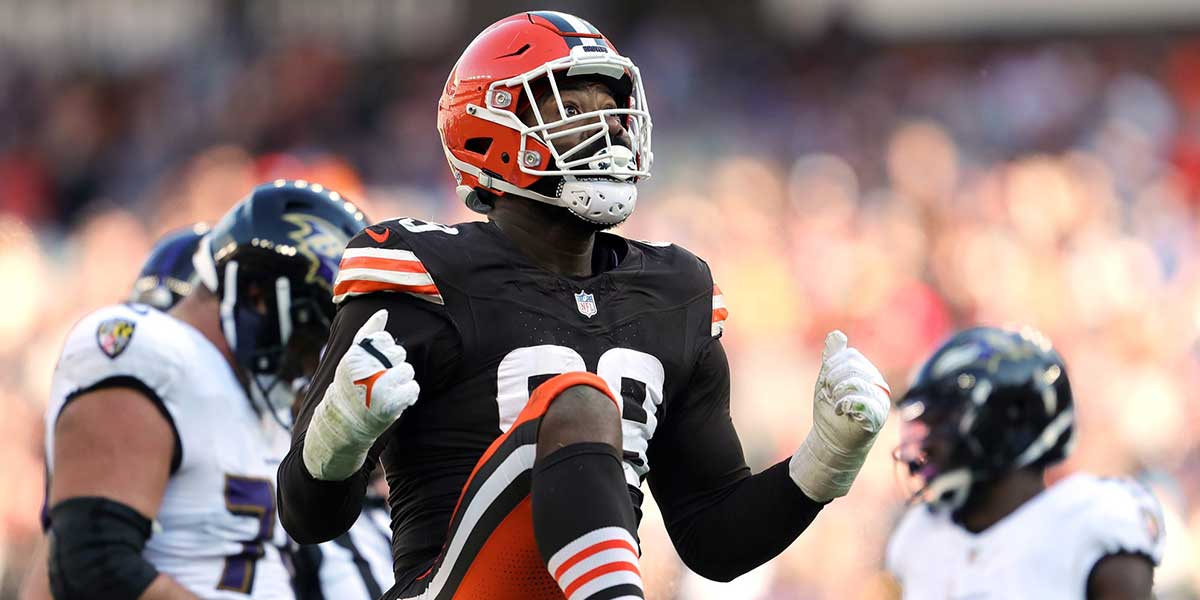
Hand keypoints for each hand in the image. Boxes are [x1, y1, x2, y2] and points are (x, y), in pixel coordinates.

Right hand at [303, 309, 418, 480]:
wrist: (345, 422)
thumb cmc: (351, 385)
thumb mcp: (353, 357)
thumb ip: (368, 333)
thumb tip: (383, 311)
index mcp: (355, 355)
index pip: (385, 339)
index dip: (384, 352)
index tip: (373, 365)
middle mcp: (366, 368)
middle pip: (399, 353)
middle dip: (393, 366)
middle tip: (378, 380)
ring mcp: (378, 386)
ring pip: (408, 370)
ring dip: (401, 381)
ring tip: (385, 391)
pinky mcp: (390, 404)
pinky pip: (413, 388)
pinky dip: (409, 395)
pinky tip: (396, 400)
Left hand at [789, 330, 890, 501]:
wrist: (832, 443)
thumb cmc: (831, 413)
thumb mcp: (827, 382)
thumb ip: (833, 359)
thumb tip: (836, 334)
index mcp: (867, 373)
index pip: (849, 357)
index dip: (832, 367)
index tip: (827, 385)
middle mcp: (878, 384)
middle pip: (852, 367)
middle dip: (833, 380)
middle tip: (830, 396)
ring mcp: (880, 400)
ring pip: (856, 382)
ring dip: (838, 393)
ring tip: (836, 405)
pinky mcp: (877, 417)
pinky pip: (864, 401)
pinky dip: (847, 403)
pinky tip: (841, 410)